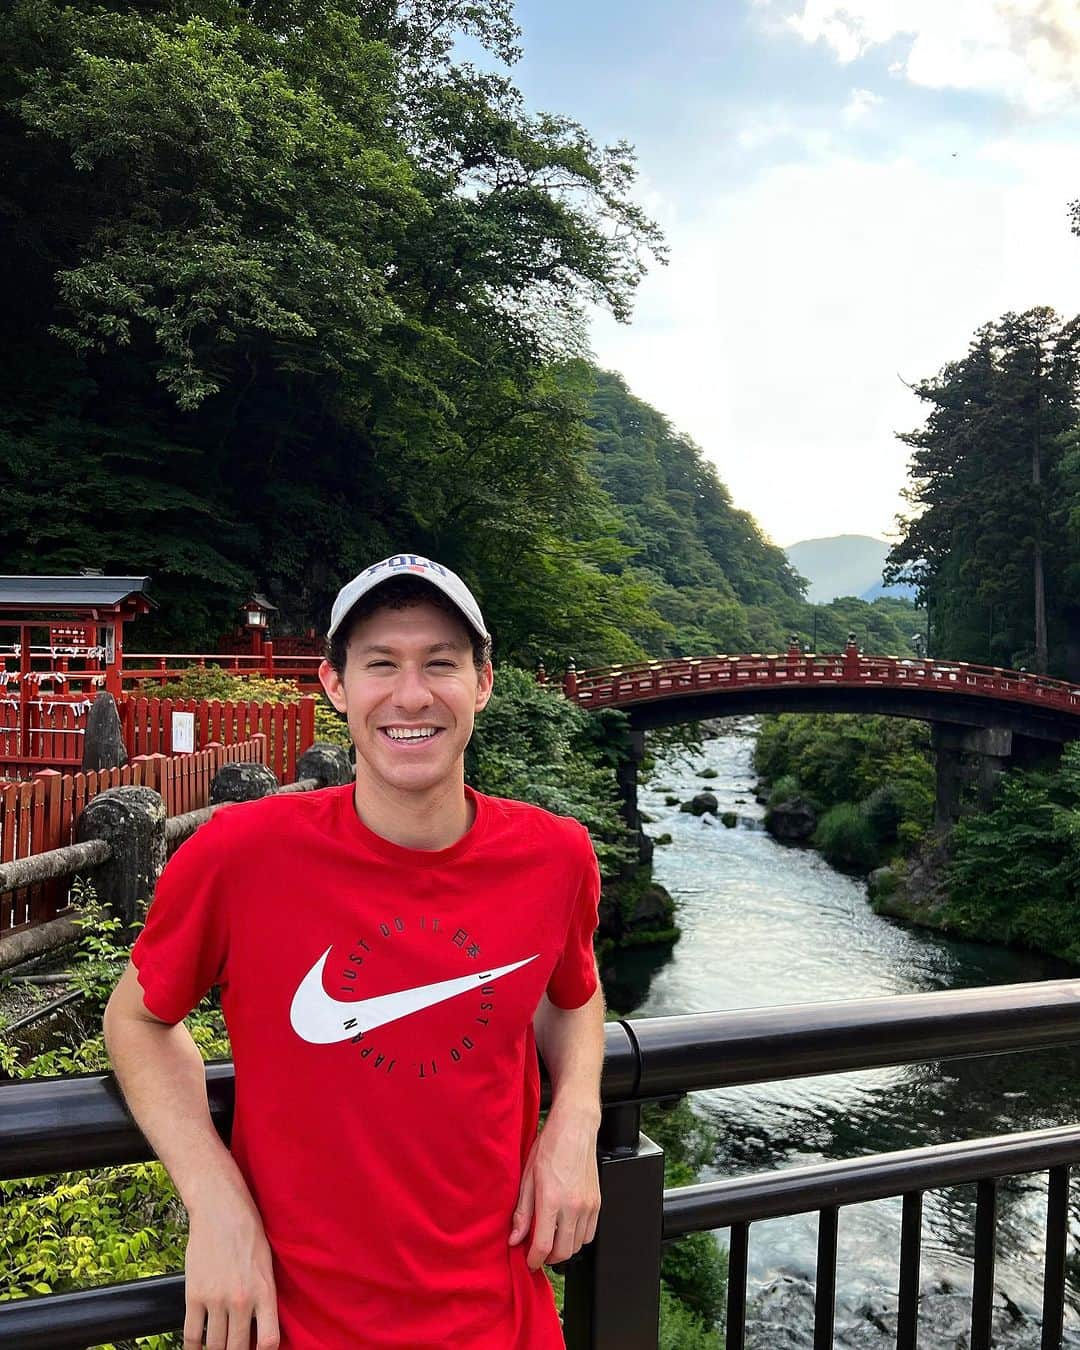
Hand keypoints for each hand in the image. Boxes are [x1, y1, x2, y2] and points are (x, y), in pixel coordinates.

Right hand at [183, 1196, 279, 1349]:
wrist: (220, 1210)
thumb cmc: (248, 1233)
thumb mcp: (266, 1264)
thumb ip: (264, 1296)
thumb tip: (259, 1326)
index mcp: (265, 1291)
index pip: (269, 1341)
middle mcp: (241, 1299)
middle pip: (237, 1349)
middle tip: (235, 1347)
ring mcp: (216, 1299)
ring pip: (214, 1346)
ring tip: (218, 1347)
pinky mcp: (194, 1295)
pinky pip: (191, 1335)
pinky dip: (193, 1348)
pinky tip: (197, 1348)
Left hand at [508, 1107, 600, 1270]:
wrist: (575, 1129)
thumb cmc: (550, 1147)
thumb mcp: (527, 1177)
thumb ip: (522, 1212)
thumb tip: (515, 1238)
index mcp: (552, 1200)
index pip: (544, 1245)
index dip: (534, 1260)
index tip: (528, 1261)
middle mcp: (573, 1206)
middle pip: (563, 1252)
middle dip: (548, 1257)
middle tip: (537, 1251)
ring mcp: (588, 1206)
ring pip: (578, 1245)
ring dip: (563, 1248)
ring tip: (551, 1238)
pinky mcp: (597, 1202)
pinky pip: (590, 1233)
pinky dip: (578, 1238)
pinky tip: (567, 1227)